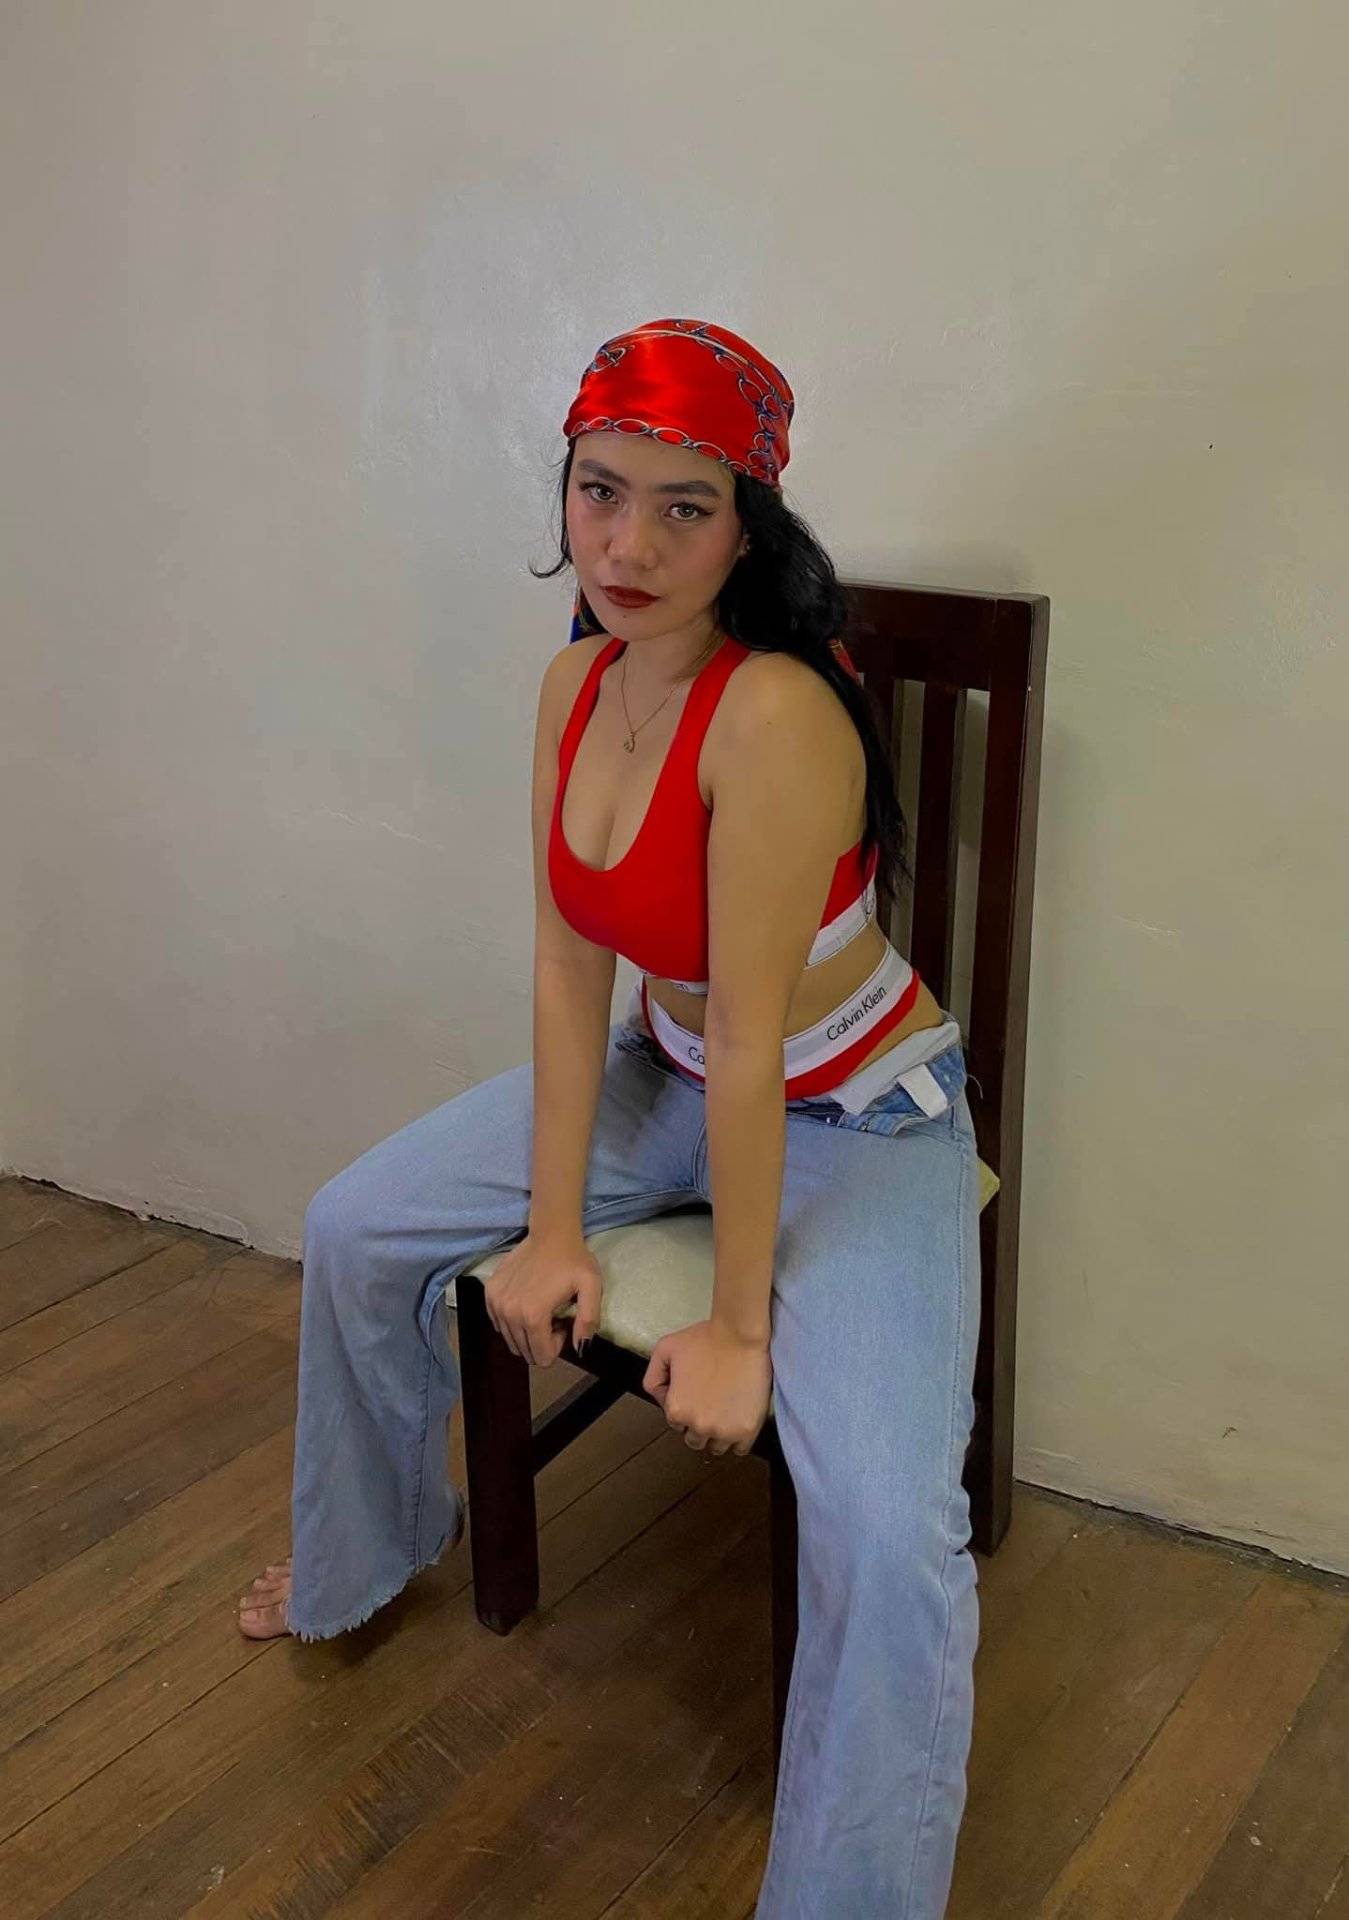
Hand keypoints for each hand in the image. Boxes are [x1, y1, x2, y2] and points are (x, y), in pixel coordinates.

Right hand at [483, 1231, 602, 1367]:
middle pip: (526, 1352)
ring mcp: (496, 1303)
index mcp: (533, 1316)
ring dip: (528, 1331)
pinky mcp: (490, 1293)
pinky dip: (513, 1321)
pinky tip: (527, 1301)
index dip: (557, 1344)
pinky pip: (499, 1324)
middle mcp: (510, 1313)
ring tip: (542, 1308)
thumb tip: (580, 1349)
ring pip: (511, 1340)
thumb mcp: (592, 1288)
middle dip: (542, 1340)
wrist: (551, 1233)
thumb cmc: (573, 1260)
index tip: (563, 1321)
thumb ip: (588, 1321)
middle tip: (554, 1316)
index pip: (542, 1357)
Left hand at [642, 1318, 772, 1456]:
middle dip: (699, 1425)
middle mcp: (698, 1426)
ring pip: (716, 1447)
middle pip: (694, 1439)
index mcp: (676, 1410)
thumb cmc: (706, 1339)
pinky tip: (737, 1421)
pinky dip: (737, 1439)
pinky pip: (739, 1449)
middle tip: (709, 1404)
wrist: (740, 1334)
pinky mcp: (747, 1430)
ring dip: (717, 1434)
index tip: (695, 1396)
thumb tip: (660, 1397)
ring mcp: (724, 1431)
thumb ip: (653, 1377)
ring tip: (724, 1412)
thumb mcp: (666, 1349)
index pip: (675, 1424)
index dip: (684, 1408)